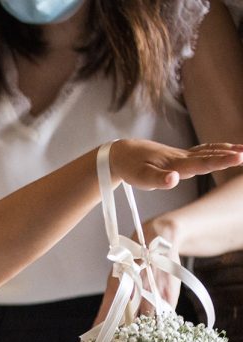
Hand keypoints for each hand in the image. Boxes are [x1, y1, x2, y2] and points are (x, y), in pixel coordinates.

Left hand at [110, 140, 242, 189]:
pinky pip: (202, 151)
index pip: (202, 163)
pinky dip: (216, 149)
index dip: (220, 161)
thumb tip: (175, 179)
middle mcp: (182, 158)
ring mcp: (181, 156)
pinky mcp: (179, 156)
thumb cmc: (131, 167)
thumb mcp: (140, 177)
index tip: (237, 158)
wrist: (122, 153)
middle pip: (209, 155)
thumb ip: (158, 179)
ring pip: (208, 151)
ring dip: (226, 150)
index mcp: (175, 163)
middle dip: (229, 156)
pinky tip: (225, 149)